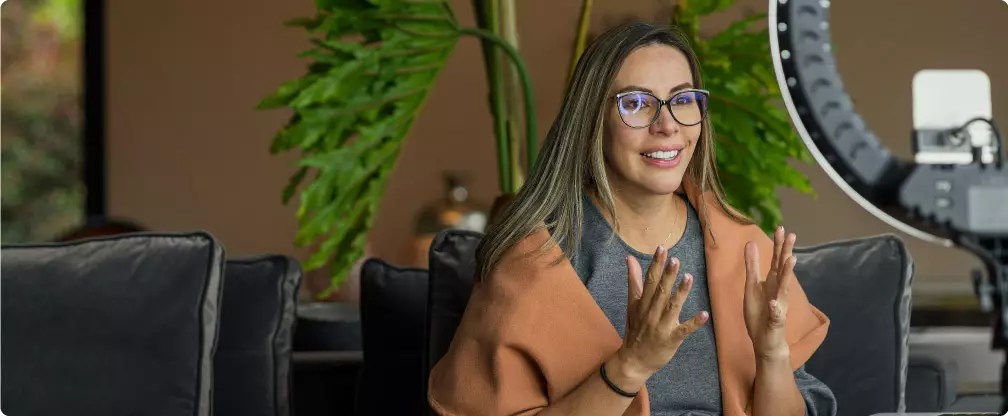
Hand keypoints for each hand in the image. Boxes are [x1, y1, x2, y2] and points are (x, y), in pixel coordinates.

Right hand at [615, 246, 709, 382]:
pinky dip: (693, 323)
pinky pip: (684, 330)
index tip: (661, 249)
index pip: (649, 281)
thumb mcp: (632, 304)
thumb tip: (630, 258)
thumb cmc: (635, 329)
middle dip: (667, 276)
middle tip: (675, 259)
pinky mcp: (671, 339)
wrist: (634, 360)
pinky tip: (704, 314)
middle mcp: (651, 313)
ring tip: (688, 277)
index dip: (656, 265)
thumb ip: (634, 280)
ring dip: (680, 293)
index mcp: (642, 303)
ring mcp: (661, 327)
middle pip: (660, 292)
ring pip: (672, 307)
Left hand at [743, 226, 796, 357]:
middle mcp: (779, 290)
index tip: (780, 228)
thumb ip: (752, 266)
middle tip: (791, 235)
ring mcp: (779, 305)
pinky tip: (774, 303)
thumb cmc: (759, 312)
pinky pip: (776, 314)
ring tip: (791, 260)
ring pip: (784, 288)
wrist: (766, 339)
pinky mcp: (775, 320)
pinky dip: (776, 309)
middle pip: (783, 268)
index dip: (778, 245)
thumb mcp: (751, 286)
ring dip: (787, 274)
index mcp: (772, 282)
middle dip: (786, 252)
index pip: (776, 260)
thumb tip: (751, 243)